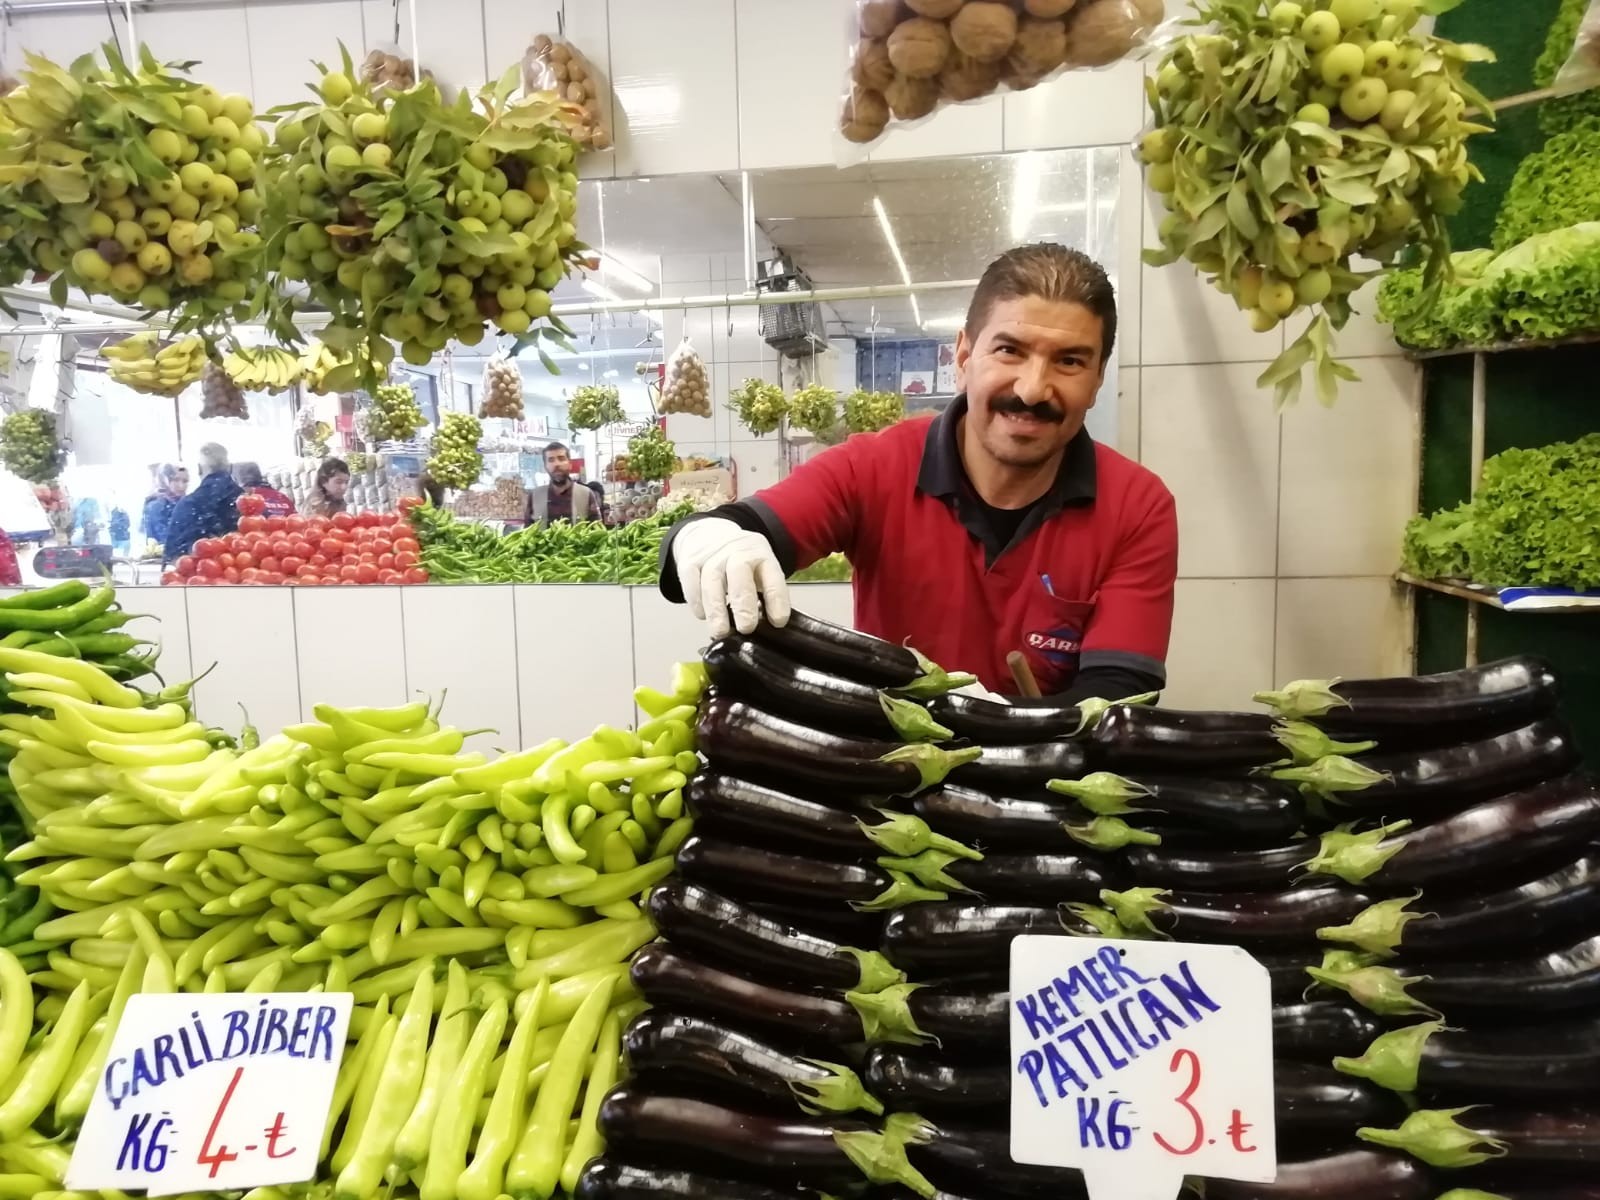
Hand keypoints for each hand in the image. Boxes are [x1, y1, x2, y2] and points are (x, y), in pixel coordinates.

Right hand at [672, 516, 790, 638]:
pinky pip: (691, 582)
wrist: (710, 536)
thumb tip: (768, 628)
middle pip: (740, 572)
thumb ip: (765, 595)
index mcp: (762, 554)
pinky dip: (696, 601)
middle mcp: (737, 550)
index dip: (777, 600)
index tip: (778, 622)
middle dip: (743, 603)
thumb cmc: (740, 563)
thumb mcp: (760, 571)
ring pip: (712, 580)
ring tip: (720, 632)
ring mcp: (712, 554)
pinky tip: (703, 615)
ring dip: (716, 609)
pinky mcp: (690, 561)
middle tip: (746, 628)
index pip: (773, 575)